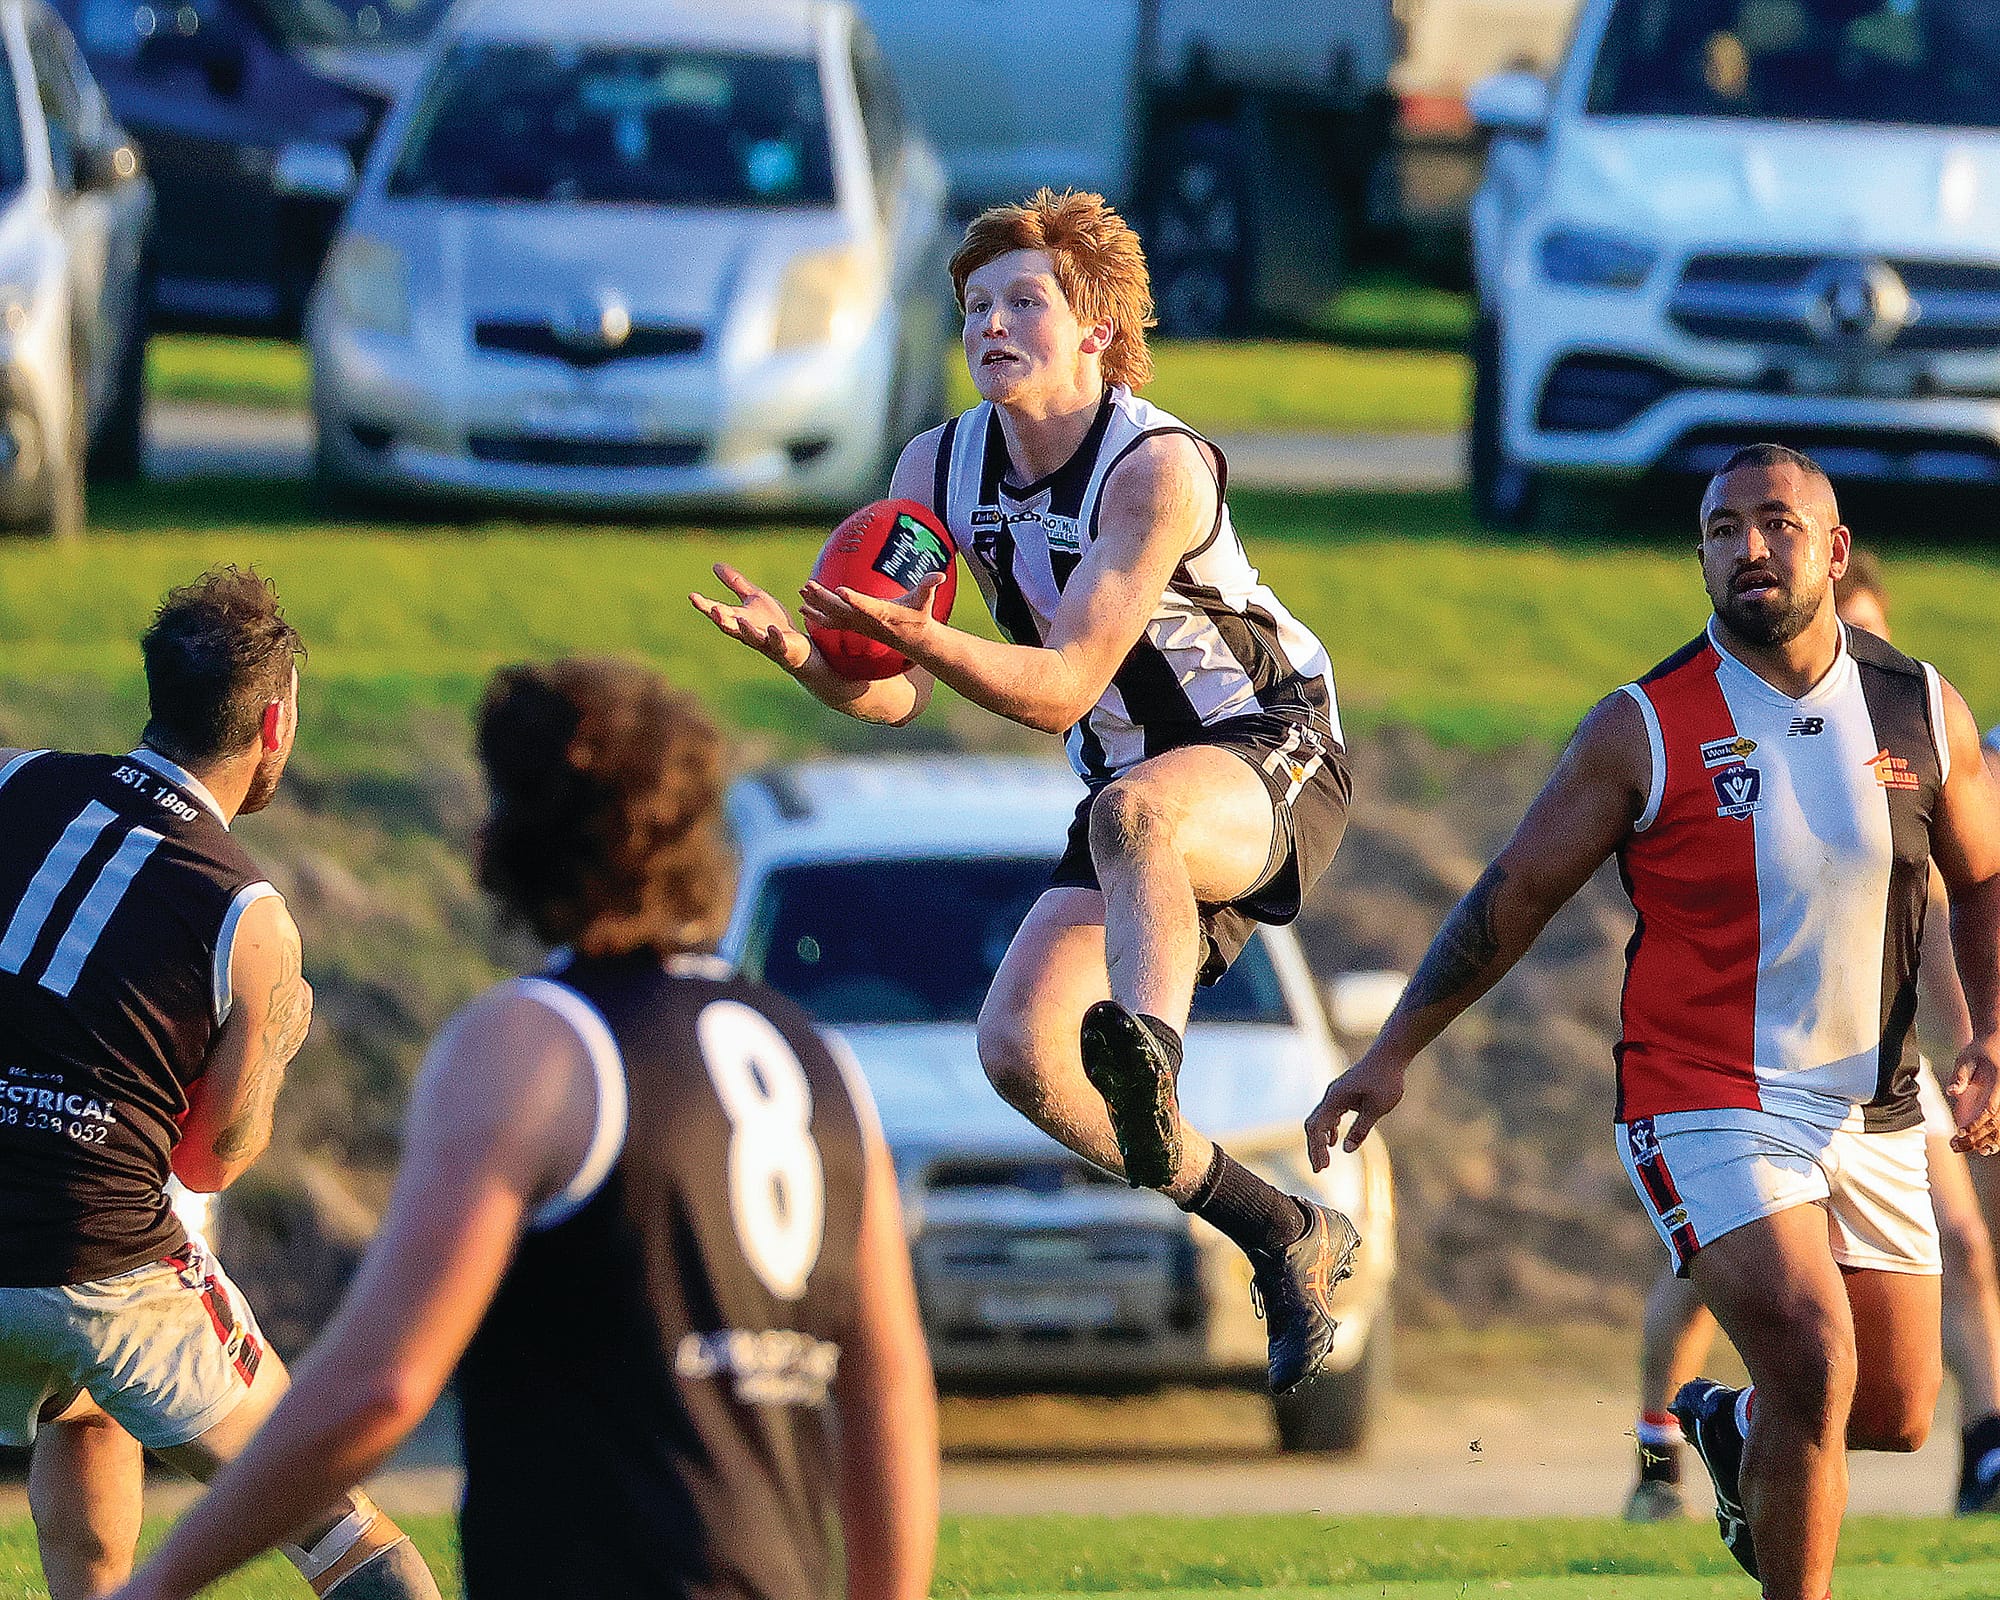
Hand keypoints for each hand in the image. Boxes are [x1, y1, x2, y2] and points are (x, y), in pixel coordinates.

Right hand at [689, 564, 811, 671]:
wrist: (796, 645)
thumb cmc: (772, 621)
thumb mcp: (754, 598)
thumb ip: (736, 584)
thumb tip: (715, 565)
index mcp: (739, 619)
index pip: (718, 611)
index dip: (705, 605)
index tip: (692, 596)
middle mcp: (748, 632)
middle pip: (730, 627)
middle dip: (721, 619)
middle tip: (713, 610)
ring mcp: (764, 641)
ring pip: (752, 637)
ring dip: (746, 629)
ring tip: (740, 620)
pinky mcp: (781, 647)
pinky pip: (777, 643)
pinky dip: (774, 637)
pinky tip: (772, 629)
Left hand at [798, 573, 945, 658]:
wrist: (913, 640)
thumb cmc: (919, 616)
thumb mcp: (925, 601)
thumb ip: (929, 586)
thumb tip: (940, 575)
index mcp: (882, 613)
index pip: (866, 606)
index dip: (854, 600)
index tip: (841, 591)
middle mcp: (866, 620)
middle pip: (842, 609)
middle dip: (824, 598)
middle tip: (808, 585)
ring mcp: (858, 625)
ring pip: (832, 615)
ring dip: (816, 604)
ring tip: (802, 591)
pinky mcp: (854, 626)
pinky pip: (832, 622)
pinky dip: (817, 615)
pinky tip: (803, 608)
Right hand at [1305, 1050, 1407, 1168]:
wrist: (1390, 1054)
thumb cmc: (1386, 1079)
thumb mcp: (1376, 1108)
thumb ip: (1360, 1129)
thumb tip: (1345, 1150)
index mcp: (1335, 1099)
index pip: (1317, 1128)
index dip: (1316, 1149)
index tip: (1322, 1168)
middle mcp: (1331, 1096)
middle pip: (1314, 1125)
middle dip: (1315, 1148)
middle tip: (1320, 1169)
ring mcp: (1336, 1093)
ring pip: (1320, 1119)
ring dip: (1321, 1140)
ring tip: (1325, 1160)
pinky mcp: (1344, 1092)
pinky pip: (1329, 1113)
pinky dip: (1329, 1129)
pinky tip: (1334, 1140)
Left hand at [1949, 1036, 1999, 1155]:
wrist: (1998, 1042)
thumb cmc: (1980, 1051)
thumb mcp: (1967, 1058)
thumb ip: (1960, 1075)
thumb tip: (1952, 1091)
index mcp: (1999, 1084)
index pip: (1990, 1110)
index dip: (1976, 1124)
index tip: (1959, 1131)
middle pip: (1996, 1125)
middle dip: (1976, 1138)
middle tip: (1955, 1145)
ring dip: (1986, 1142)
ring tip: (1966, 1148)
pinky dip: (1995, 1139)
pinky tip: (1982, 1148)